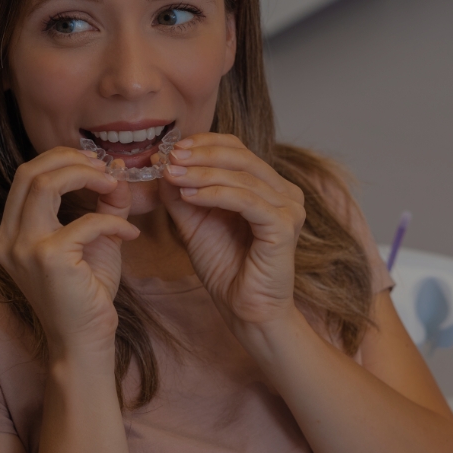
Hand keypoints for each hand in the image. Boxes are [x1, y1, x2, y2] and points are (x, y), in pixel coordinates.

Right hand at [0, 148, 137, 356]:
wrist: (83, 341)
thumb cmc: (85, 295)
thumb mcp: (94, 241)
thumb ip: (103, 205)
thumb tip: (117, 171)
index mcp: (11, 233)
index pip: (26, 176)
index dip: (61, 160)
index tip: (95, 164)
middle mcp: (9, 239)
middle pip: (30, 171)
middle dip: (71, 159)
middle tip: (104, 167)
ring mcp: (24, 248)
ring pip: (46, 184)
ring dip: (86, 176)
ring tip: (114, 184)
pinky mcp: (48, 259)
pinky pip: (87, 222)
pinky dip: (113, 221)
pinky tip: (130, 233)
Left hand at [159, 133, 305, 327]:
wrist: (244, 309)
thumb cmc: (226, 268)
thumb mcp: (194, 223)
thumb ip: (181, 194)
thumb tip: (163, 163)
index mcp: (268, 186)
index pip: (238, 149)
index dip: (205, 143)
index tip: (171, 149)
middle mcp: (285, 192)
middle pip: (241, 156)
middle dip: (201, 155)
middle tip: (170, 158)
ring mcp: (289, 208)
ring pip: (242, 177)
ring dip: (202, 173)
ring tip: (172, 175)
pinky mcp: (285, 226)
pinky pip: (247, 200)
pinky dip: (215, 194)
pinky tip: (190, 196)